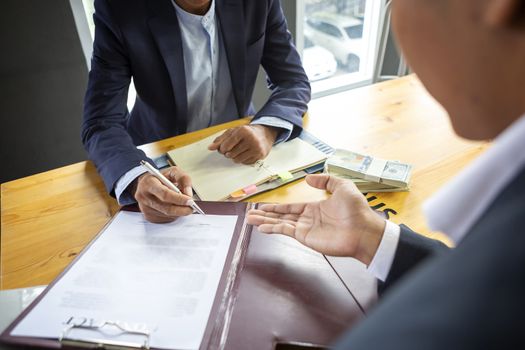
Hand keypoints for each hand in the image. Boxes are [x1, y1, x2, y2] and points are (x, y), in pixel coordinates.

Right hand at [132, 166, 193, 222]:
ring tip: (183, 204)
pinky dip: (174, 215)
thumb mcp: (173, 171)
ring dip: (179, 212)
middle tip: (192, 208)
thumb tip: (188, 194)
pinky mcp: (148, 217)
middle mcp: (144, 197)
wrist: (147, 184)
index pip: (165, 194)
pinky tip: (174, 207)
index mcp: (148, 183)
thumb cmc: (161, 178)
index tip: (190, 201)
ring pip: (168, 215)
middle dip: (182, 209)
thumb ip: (183, 179)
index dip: (179, 199)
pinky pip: (166, 219)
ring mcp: (145, 208)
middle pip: (166, 208)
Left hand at [207, 124, 278, 163]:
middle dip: (228, 153)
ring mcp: (257, 149)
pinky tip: (246, 153)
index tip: (223, 148)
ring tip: (238, 151)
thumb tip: (210, 148)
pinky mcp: (260, 156)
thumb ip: (220, 139)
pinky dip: (243, 160)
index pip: (226, 145)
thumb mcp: (233, 132)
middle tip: (232, 149)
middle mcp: (251, 139)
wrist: (265, 134)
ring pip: (237, 160)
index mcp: (243, 131)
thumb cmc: (246, 132)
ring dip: (235, 157)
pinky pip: (245, 163)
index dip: (222, 149)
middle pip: (231, 154)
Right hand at [246, 174, 385, 263]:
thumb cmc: (357, 210)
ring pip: (280, 223)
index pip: (291, 207)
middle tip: (250, 214)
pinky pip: (286, 231)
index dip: (277, 206)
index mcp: (315, 208)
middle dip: (266, 215)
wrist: (364, 230)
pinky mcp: (306, 237)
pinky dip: (273, 228)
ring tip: (250, 220)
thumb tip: (308, 178)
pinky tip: (262, 227)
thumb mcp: (342, 186)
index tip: (264, 206)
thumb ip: (325, 180)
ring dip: (265, 221)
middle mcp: (308, 219)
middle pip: (282, 216)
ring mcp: (306, 229)